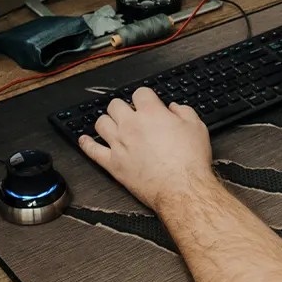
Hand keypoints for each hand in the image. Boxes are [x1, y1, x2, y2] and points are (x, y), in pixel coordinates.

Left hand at [80, 87, 216, 212]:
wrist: (182, 188)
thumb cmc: (190, 161)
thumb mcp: (197, 128)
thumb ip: (184, 112)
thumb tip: (174, 108)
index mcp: (151, 113)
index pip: (140, 93)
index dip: (144, 97)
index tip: (147, 103)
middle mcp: (131, 125)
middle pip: (116, 105)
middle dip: (123, 107)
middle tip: (131, 115)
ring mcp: (119, 144)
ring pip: (101, 123)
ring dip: (107, 121)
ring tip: (114, 125)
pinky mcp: (113, 163)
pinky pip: (92, 150)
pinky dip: (86, 144)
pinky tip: (85, 140)